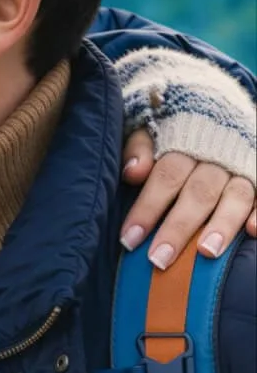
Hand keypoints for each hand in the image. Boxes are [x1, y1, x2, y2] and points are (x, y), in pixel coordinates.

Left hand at [120, 129, 256, 268]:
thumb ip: (140, 148)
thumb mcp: (151, 130)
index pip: (166, 177)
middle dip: (178, 227)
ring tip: (206, 252)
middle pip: (198, 193)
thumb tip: (132, 173)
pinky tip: (252, 231)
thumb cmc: (175, 132)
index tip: (129, 238)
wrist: (219, 114)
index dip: (147, 207)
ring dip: (222, 225)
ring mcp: (242, 170)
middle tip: (159, 259)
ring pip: (237, 197)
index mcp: (185, 144)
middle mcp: (217, 158)